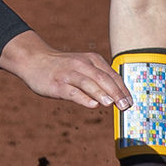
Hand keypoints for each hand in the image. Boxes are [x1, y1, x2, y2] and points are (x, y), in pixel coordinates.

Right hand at [0, 31, 131, 110]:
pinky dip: (83, 98)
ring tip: (111, 104)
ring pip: (88, 83)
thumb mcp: (83, 67)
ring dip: (101, 93)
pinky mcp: (57, 84)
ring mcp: (69, 74)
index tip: (131, 102)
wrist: (34, 60)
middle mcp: (82, 65)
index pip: (112, 75)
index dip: (123, 89)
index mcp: (92, 60)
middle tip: (125, 106)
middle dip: (116, 93)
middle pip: (103, 78)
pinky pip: (72, 91)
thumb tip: (116, 97)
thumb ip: (98, 79)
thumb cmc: (63, 67)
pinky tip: (92, 105)